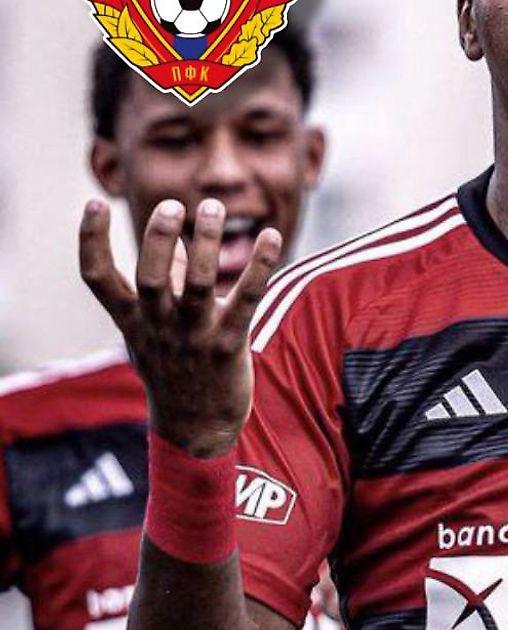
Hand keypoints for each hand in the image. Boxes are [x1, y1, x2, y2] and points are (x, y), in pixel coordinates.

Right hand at [79, 198, 281, 456]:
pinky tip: (272, 237)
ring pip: (196, 284)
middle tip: (171, 204)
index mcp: (132, 319)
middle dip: (157, 237)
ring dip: (205, 243)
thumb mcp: (152, 331)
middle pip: (148, 277)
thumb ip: (162, 286)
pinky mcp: (229, 345)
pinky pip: (245, 299)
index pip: (98, 278)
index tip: (95, 203)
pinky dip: (259, 266)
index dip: (91, 240)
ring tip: (212, 207)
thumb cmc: (175, 368)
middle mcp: (158, 326)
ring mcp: (193, 336)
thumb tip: (172, 246)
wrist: (196, 430)